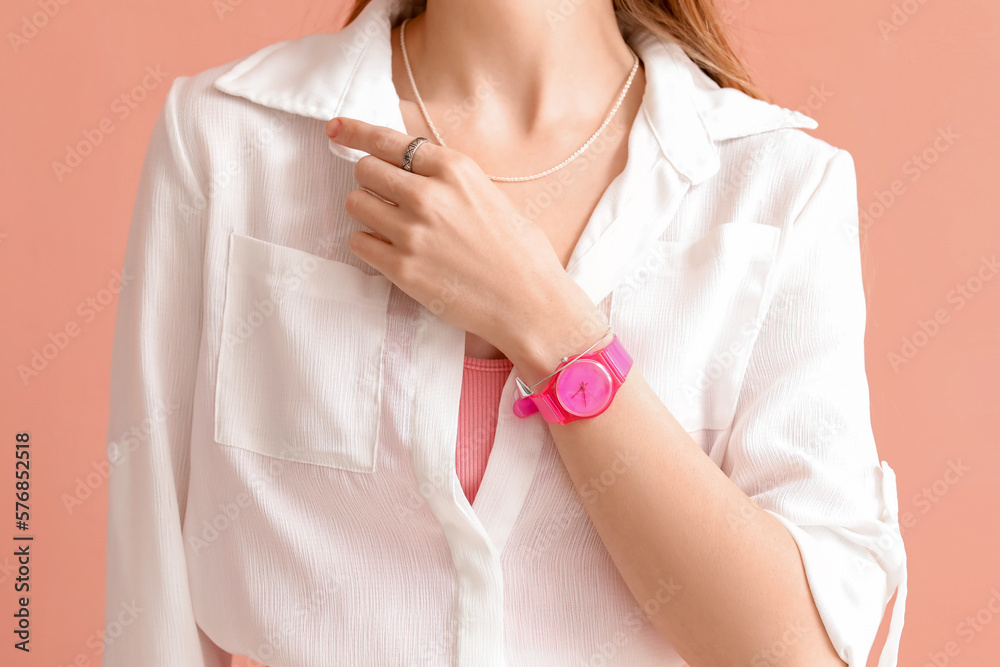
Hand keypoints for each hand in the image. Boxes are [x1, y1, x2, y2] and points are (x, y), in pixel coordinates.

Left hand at [325, 116, 596, 363]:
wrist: (529, 303)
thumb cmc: (519, 251)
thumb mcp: (489, 194)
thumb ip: (448, 179)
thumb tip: (409, 170)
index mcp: (455, 170)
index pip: (388, 140)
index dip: (355, 131)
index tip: (335, 129)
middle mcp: (429, 195)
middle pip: (365, 170)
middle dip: (370, 180)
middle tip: (385, 196)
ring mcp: (412, 233)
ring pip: (356, 204)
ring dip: (367, 211)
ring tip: (391, 226)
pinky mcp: (402, 269)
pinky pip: (359, 242)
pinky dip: (369, 244)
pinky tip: (392, 251)